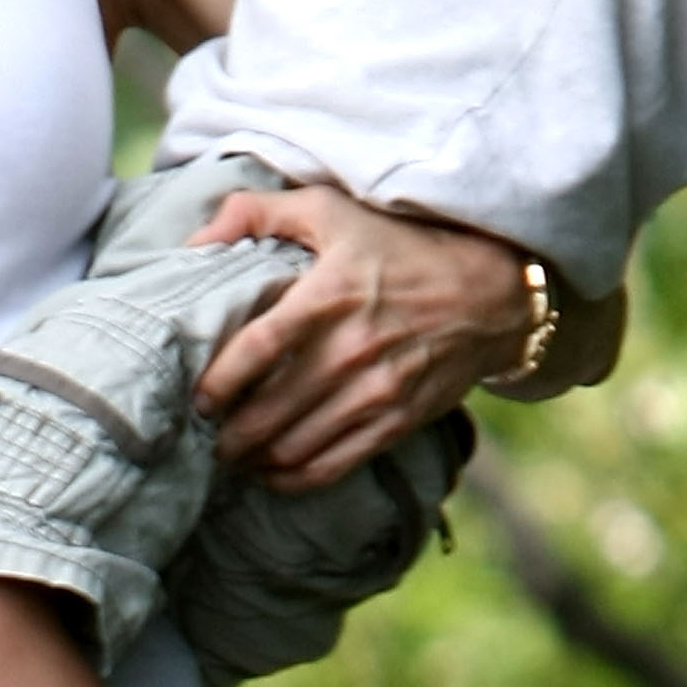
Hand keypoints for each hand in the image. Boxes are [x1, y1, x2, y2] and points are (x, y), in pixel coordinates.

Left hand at [191, 183, 525, 488]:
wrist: (491, 292)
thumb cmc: (400, 246)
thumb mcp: (331, 208)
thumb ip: (256, 212)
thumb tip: (195, 239)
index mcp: (330, 295)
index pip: (259, 347)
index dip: (220, 379)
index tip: (197, 396)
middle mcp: (352, 349)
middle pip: (270, 410)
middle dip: (228, 434)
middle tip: (201, 435)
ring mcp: (377, 391)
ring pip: (297, 446)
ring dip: (254, 460)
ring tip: (231, 455)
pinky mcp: (398, 421)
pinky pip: (334, 464)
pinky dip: (295, 478)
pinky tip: (271, 473)